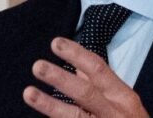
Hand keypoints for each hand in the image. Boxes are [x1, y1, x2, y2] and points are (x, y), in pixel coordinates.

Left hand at [23, 37, 148, 116]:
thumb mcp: (122, 102)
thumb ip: (100, 84)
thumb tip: (77, 65)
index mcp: (123, 98)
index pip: (98, 70)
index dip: (76, 55)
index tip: (55, 43)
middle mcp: (115, 114)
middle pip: (85, 93)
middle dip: (60, 79)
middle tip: (37, 66)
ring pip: (75, 117)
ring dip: (50, 105)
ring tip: (28, 93)